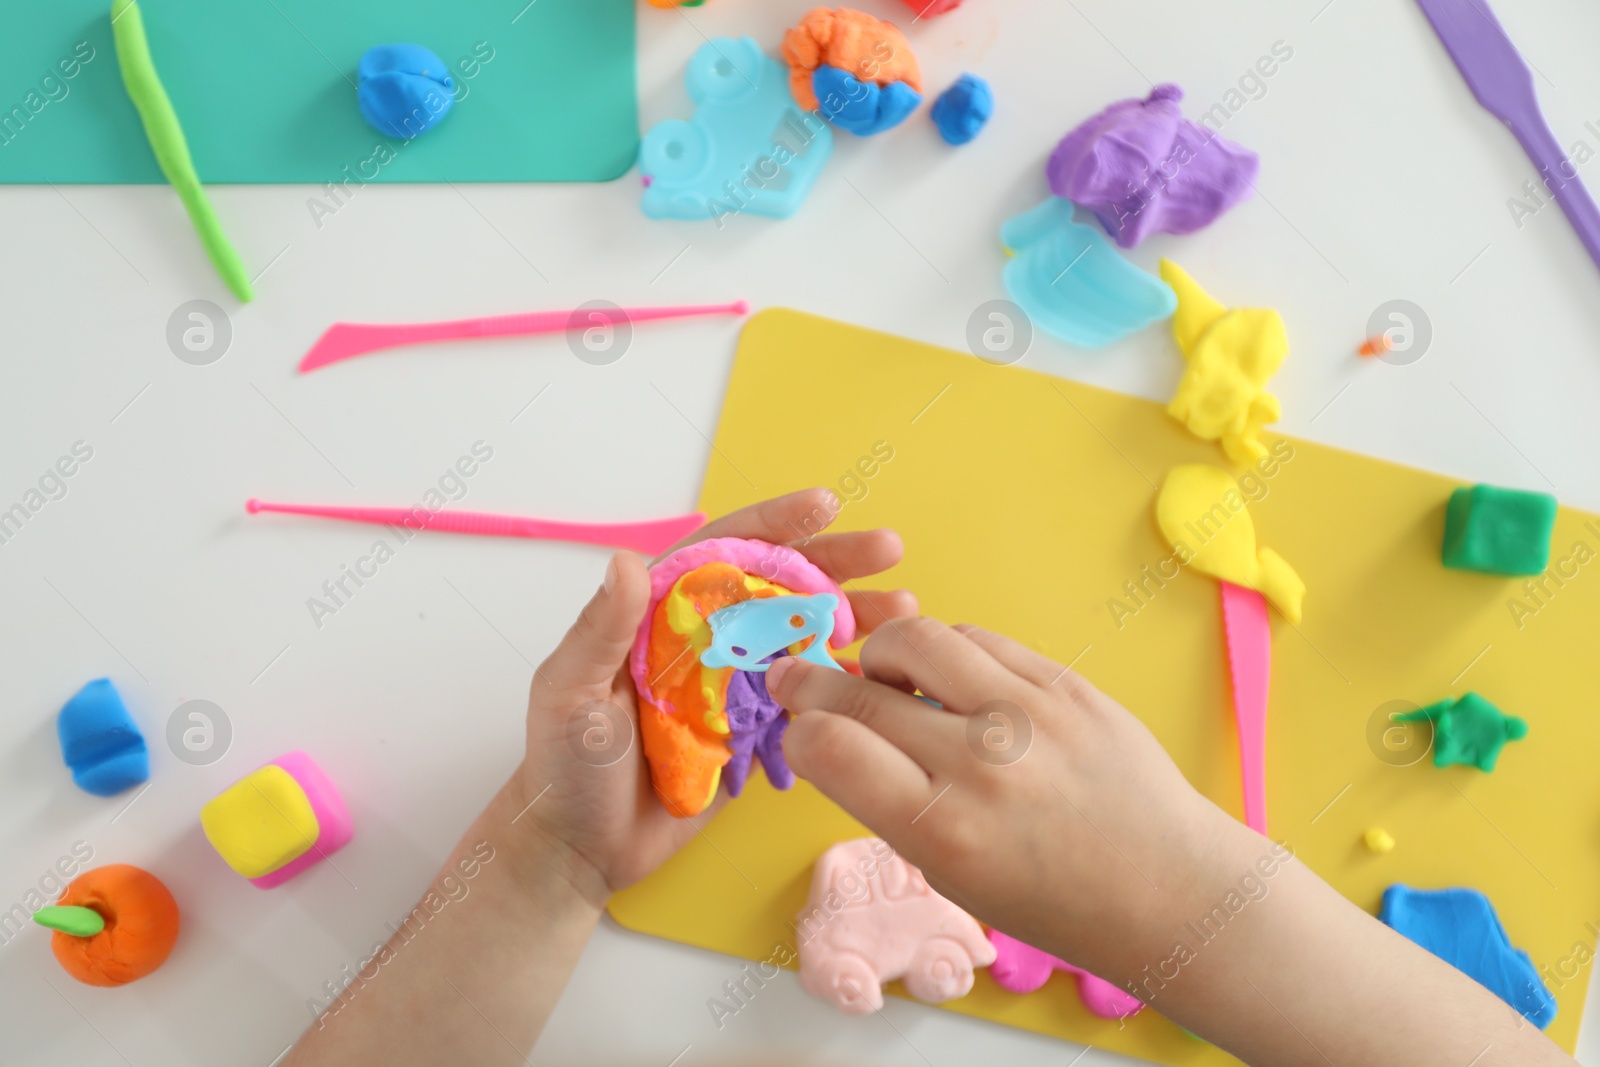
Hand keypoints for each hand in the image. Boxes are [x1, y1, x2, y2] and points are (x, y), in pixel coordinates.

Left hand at [510, 488, 918, 908]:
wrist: (581, 849)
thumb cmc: (564, 767)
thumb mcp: (572, 692)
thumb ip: (601, 630)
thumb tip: (625, 562)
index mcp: (660, 614)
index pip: (722, 553)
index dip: (773, 526)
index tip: (823, 505)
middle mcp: (703, 639)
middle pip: (776, 586)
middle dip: (833, 562)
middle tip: (888, 549)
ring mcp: (734, 686)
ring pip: (802, 637)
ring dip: (853, 618)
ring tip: (905, 609)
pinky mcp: (755, 733)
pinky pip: (808, 698)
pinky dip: (847, 682)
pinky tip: (887, 674)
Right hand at [768, 617, 1253, 985]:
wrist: (1164, 887)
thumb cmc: (1050, 898)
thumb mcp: (950, 874)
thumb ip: (889, 801)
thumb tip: (829, 728)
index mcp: (944, 831)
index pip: (830, 748)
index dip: (800, 731)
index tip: (801, 729)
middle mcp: (983, 765)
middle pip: (862, 691)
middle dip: (815, 682)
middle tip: (798, 677)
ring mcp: (1030, 715)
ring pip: (917, 637)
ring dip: (882, 652)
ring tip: (885, 675)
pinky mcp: (1066, 683)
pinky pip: (978, 638)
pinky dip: (946, 652)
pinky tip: (947, 678)